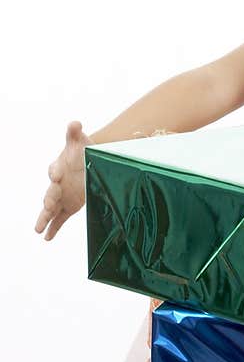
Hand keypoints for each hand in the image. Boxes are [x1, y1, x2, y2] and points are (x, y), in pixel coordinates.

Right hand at [35, 121, 93, 240]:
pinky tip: (47, 238)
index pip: (54, 169)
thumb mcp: (80, 140)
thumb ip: (74, 132)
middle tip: (48, 205)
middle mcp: (57, 184)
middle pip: (50, 192)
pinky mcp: (69, 206)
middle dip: (49, 198)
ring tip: (37, 229)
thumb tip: (74, 123)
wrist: (89, 162)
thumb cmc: (81, 150)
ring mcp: (62, 196)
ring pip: (51, 208)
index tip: (57, 174)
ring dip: (45, 217)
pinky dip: (54, 228)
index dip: (55, 171)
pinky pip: (60, 218)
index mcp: (59, 167)